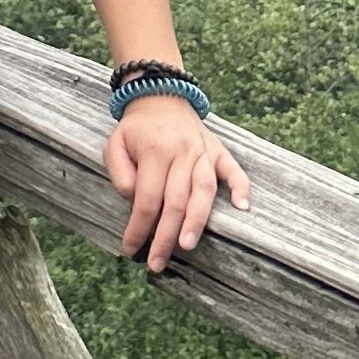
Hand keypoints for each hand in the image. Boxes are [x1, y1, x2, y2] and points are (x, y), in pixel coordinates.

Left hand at [102, 94, 251, 273]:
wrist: (159, 97)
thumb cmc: (135, 129)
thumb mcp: (115, 145)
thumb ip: (121, 174)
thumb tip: (135, 202)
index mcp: (154, 151)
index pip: (146, 198)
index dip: (138, 227)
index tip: (131, 248)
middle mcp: (182, 152)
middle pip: (175, 201)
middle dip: (166, 236)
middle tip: (157, 262)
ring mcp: (203, 151)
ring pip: (204, 191)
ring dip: (197, 220)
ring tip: (188, 245)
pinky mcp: (218, 150)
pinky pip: (234, 169)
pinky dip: (240, 187)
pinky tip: (243, 207)